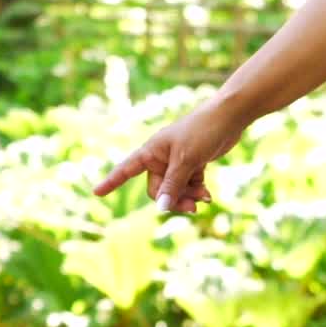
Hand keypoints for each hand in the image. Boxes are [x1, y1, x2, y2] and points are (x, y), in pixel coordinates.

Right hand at [93, 97, 244, 212]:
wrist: (229, 117)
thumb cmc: (203, 131)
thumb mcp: (186, 161)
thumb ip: (173, 185)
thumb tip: (161, 209)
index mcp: (152, 151)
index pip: (126, 169)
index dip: (112, 182)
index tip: (96, 192)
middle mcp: (161, 157)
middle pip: (158, 189)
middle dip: (173, 199)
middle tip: (191, 208)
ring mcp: (177, 162)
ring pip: (175, 190)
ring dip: (188, 196)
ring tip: (205, 198)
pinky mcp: (192, 164)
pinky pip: (188, 185)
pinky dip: (197, 191)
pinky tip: (207, 194)